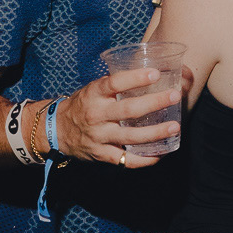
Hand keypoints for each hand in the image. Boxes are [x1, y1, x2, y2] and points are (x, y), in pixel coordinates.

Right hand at [55, 66, 182, 166]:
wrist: (57, 130)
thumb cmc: (83, 105)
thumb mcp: (93, 89)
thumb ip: (115, 84)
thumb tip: (150, 72)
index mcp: (94, 94)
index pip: (115, 83)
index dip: (136, 78)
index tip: (156, 73)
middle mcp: (96, 115)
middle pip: (128, 110)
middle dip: (155, 103)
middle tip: (175, 96)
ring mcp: (99, 136)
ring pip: (131, 136)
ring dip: (156, 132)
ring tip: (175, 127)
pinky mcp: (101, 154)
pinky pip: (126, 160)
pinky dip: (144, 159)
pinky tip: (160, 154)